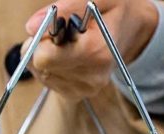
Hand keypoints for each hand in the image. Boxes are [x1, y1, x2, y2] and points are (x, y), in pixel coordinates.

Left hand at [22, 0, 158, 100]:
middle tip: (63, 34)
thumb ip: (65, 8)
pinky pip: (46, 80)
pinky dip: (50, 66)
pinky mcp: (76, 95)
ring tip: (68, 44)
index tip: (59, 27)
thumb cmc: (113, 10)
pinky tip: (67, 56)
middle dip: (42, 46)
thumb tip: (31, 26)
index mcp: (97, 52)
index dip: (43, 39)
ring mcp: (84, 89)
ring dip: (46, 56)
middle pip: (39, 66)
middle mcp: (92, 76)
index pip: (44, 57)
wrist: (133, 28)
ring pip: (40, 73)